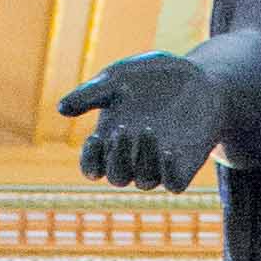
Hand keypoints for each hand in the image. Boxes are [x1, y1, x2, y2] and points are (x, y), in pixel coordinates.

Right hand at [61, 51, 229, 190]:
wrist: (199, 77)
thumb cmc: (152, 78)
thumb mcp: (117, 78)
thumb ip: (91, 94)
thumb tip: (60, 109)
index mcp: (111, 141)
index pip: (92, 168)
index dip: (89, 161)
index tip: (95, 138)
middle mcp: (134, 157)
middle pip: (117, 177)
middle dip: (116, 157)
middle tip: (122, 128)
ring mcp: (161, 163)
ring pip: (144, 181)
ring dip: (142, 160)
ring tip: (147, 129)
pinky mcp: (186, 165)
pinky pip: (174, 184)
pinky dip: (169, 172)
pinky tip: (169, 150)